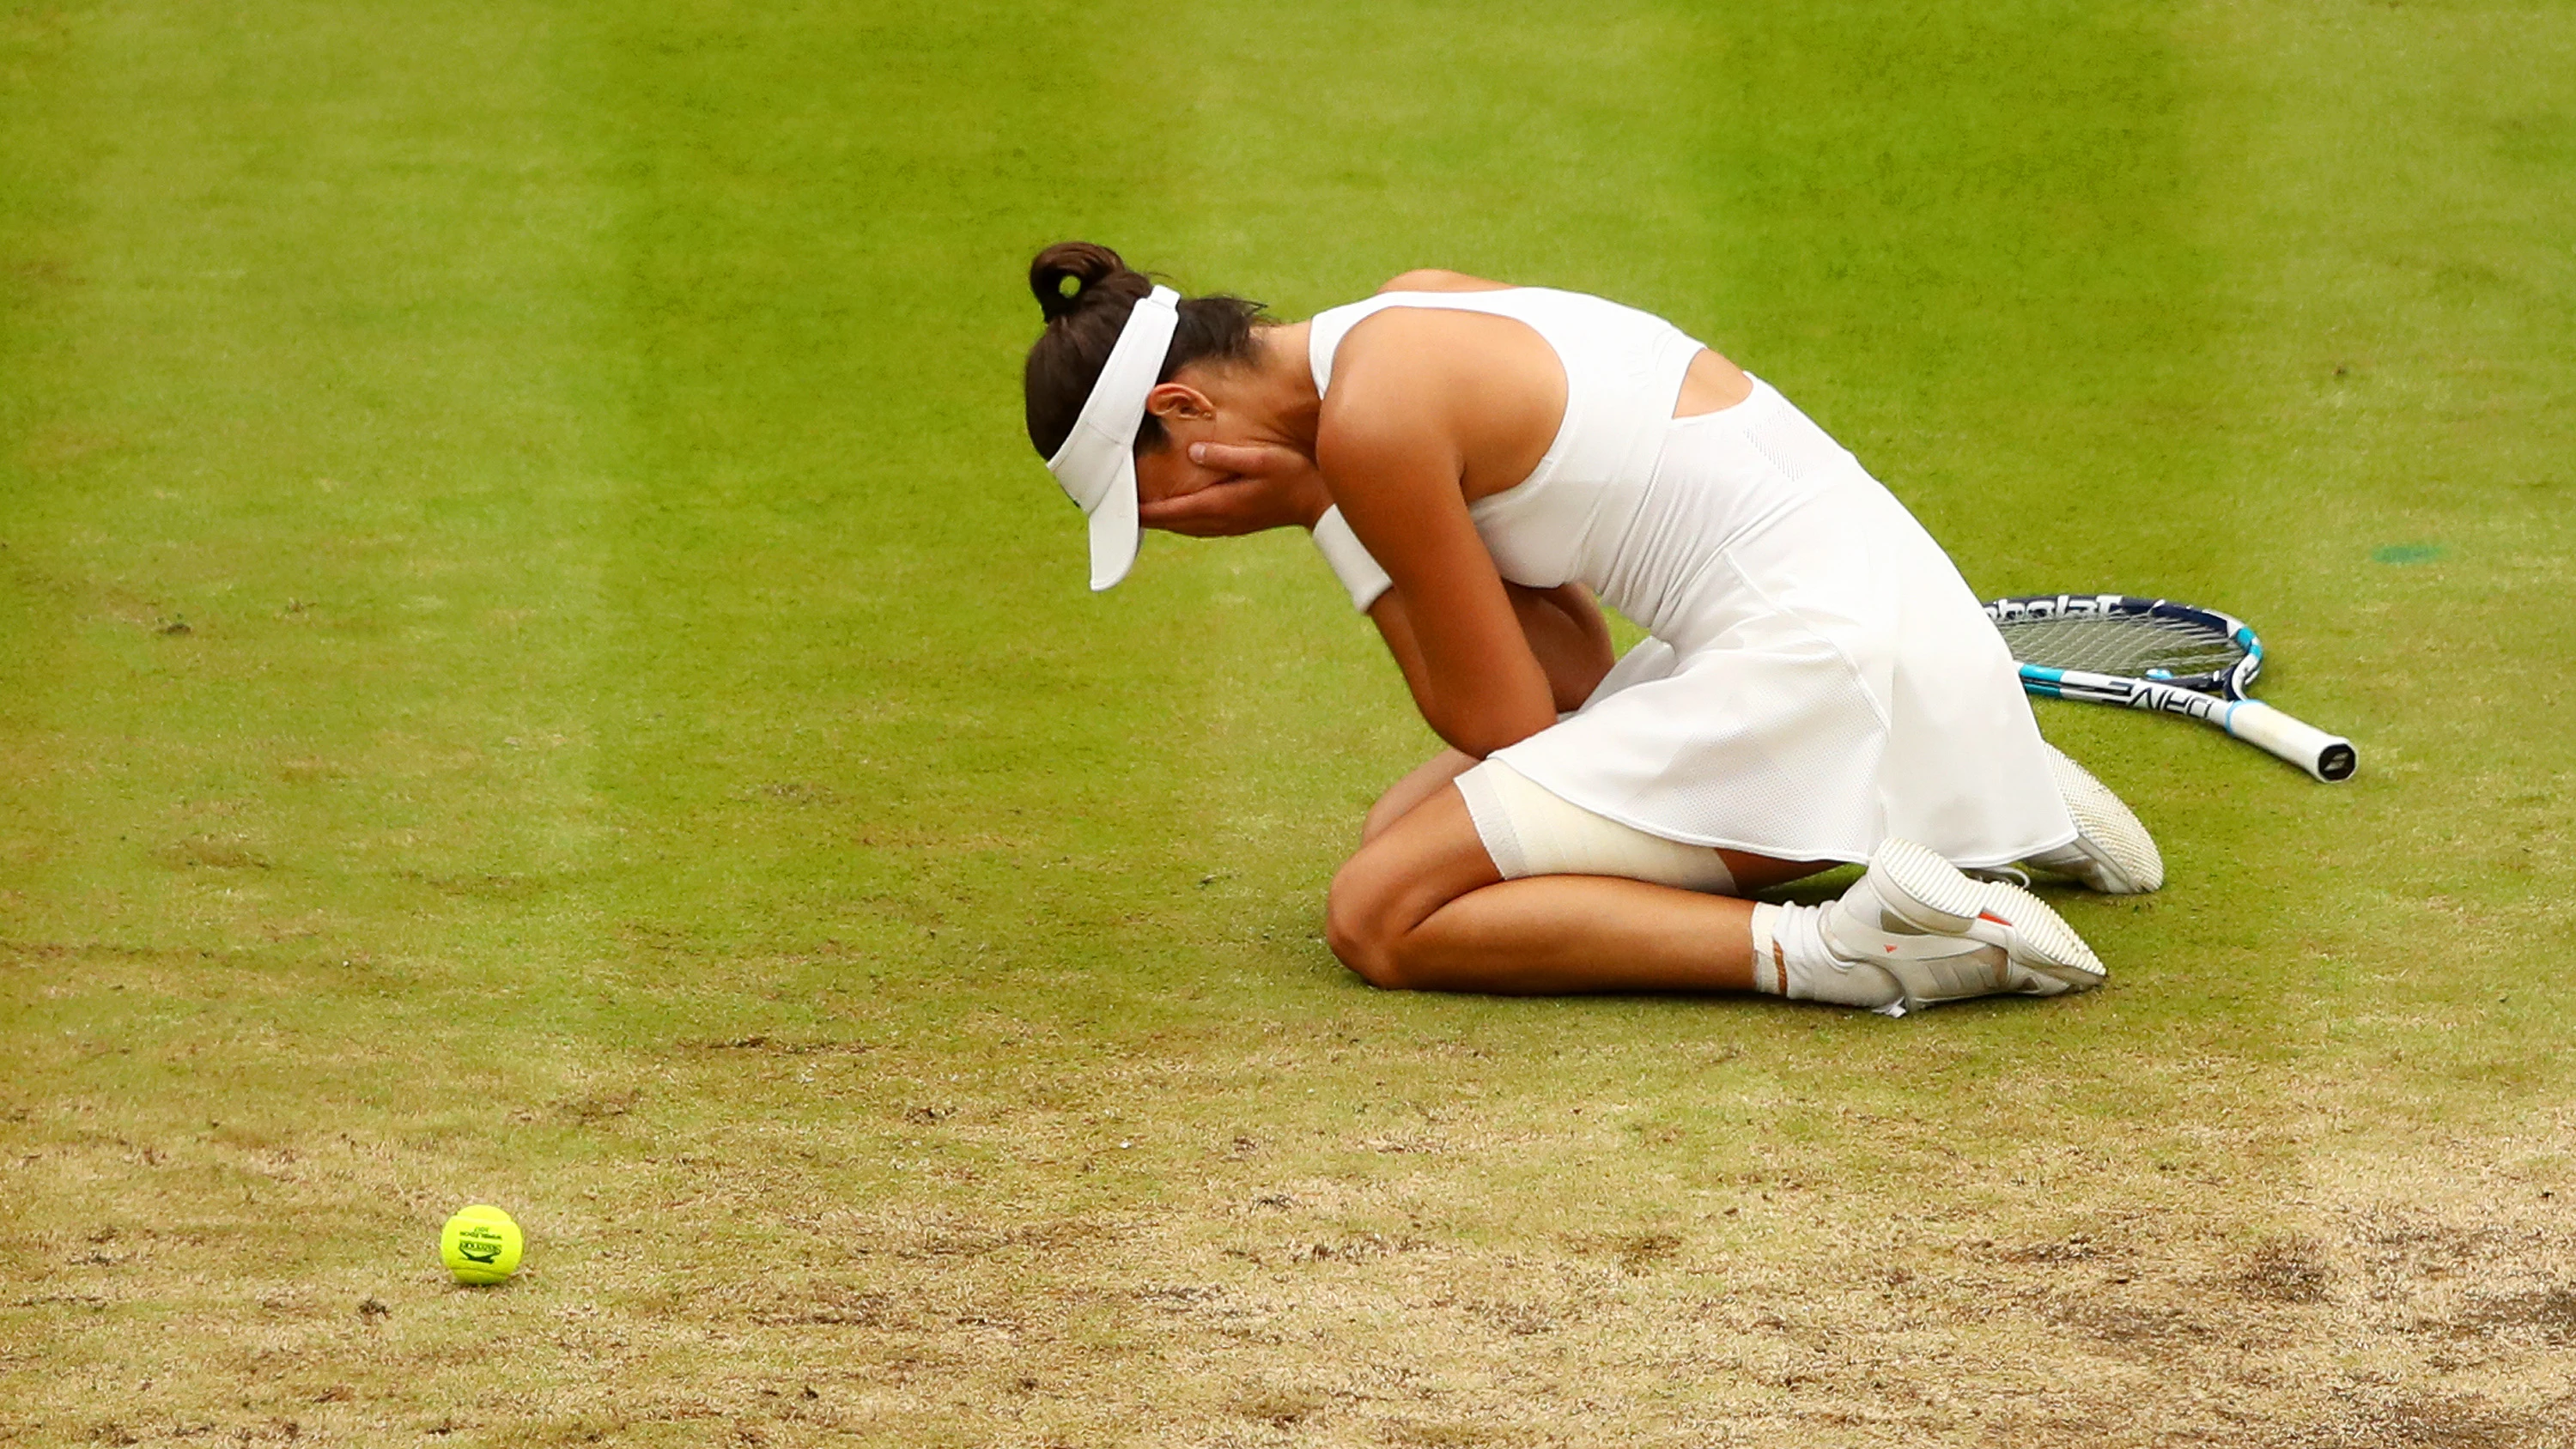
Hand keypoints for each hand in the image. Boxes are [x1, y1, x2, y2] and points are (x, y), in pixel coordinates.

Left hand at [1136, 441, 1329, 537]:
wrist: (1319, 502)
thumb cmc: (1293, 476)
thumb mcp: (1261, 460)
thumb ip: (1225, 456)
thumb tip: (1192, 451)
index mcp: (1222, 504)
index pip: (1173, 510)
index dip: (1147, 510)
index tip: (1124, 507)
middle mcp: (1221, 520)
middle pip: (1175, 523)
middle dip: (1149, 517)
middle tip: (1123, 510)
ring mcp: (1229, 525)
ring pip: (1186, 527)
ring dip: (1165, 521)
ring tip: (1143, 513)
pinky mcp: (1237, 524)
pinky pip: (1199, 527)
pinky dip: (1181, 521)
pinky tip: (1178, 515)